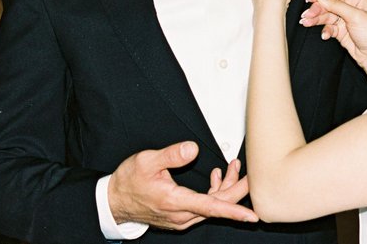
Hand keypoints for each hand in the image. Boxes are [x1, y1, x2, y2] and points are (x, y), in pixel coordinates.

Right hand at [108, 141, 257, 230]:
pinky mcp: (180, 217)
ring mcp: (181, 218)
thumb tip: (192, 149)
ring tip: (231, 168)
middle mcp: (181, 215)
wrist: (115, 201)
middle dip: (236, 189)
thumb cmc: (128, 181)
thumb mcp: (147, 161)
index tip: (251, 215)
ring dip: (225, 188)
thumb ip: (171, 154)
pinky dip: (214, 193)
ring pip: (212, 206)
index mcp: (175, 201)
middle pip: (218, 206)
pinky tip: (215, 177)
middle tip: (248, 173)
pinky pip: (204, 207)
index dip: (234, 210)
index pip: (212, 207)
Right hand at [301, 0, 366, 90]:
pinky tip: (325, 35)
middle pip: (328, 1)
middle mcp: (351, 5)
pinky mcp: (340, 29)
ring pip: (325, 14)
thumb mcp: (354, 16)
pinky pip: (328, 26)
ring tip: (307, 23)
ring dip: (316, 19)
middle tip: (307, 15)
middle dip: (317, 8)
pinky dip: (325, 30)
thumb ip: (335, 3)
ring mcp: (345, 17)